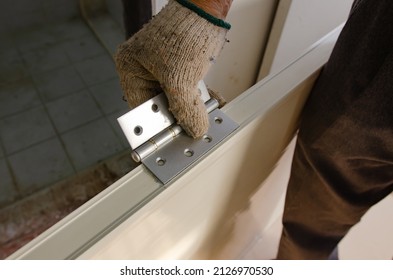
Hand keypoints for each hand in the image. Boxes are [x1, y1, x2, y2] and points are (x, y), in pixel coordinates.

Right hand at [114, 0, 230, 137]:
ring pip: (174, 101)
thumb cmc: (185, 31)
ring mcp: (161, 70)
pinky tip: (205, 104)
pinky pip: (185, 92)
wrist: (207, 8)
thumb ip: (185, 108)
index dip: (154, 127)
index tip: (165, 143)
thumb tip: (193, 130)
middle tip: (188, 131)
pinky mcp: (178, 69)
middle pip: (158, 107)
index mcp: (131, 69)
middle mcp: (143, 70)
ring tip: (199, 117)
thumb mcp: (181, 77)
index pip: (140, 109)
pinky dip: (195, 100)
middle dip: (175, 119)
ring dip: (189, 110)